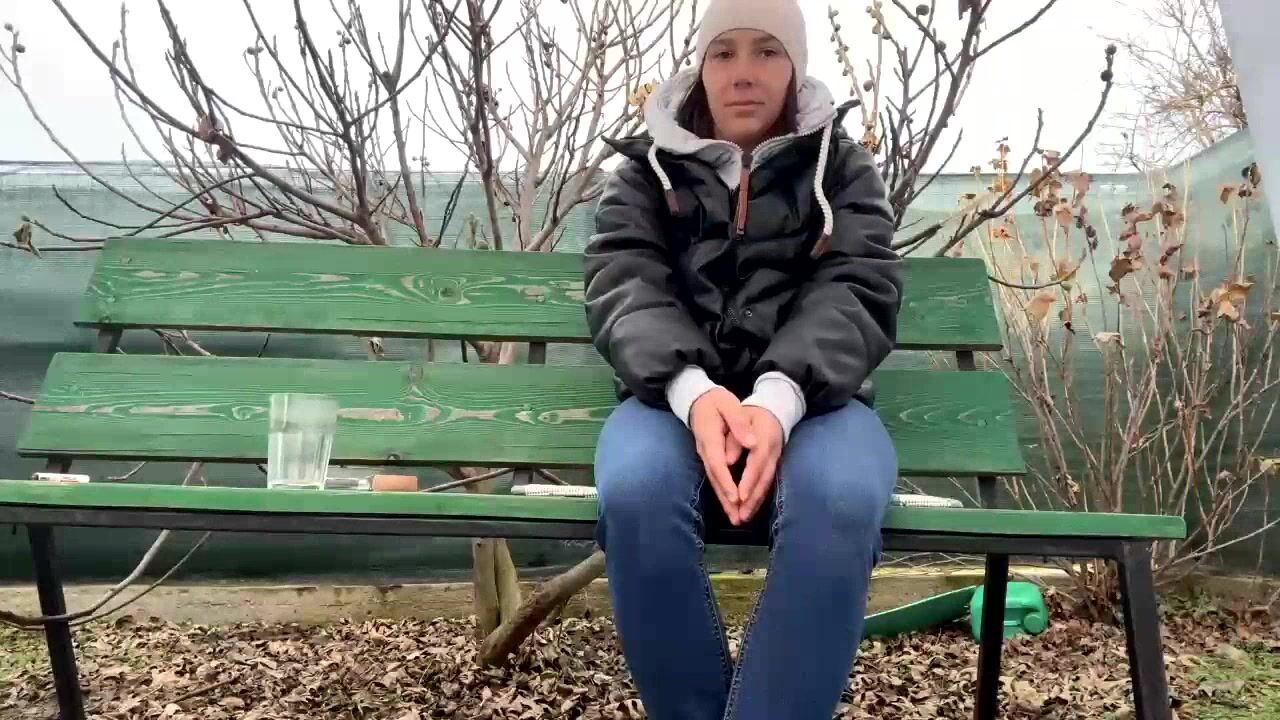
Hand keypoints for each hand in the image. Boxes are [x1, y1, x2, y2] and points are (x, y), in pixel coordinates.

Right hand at [689, 388, 756, 524]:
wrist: (697, 399)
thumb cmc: (716, 401)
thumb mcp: (729, 405)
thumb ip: (739, 423)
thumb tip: (752, 443)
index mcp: (710, 437)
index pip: (718, 463)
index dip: (727, 482)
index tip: (737, 498)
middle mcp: (705, 450)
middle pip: (715, 478)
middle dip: (726, 500)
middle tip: (738, 518)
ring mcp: (705, 455)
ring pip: (714, 482)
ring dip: (724, 502)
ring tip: (736, 520)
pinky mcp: (709, 459)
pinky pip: (716, 479)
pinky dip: (723, 494)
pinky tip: (731, 506)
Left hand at [736, 407, 783, 523]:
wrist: (773, 409)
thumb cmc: (750, 412)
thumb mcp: (740, 415)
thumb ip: (735, 437)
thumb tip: (728, 460)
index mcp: (764, 437)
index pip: (757, 462)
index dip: (749, 480)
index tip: (740, 496)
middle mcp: (772, 452)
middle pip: (763, 478)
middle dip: (752, 499)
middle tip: (740, 516)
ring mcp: (775, 459)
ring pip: (766, 484)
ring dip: (755, 503)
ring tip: (743, 519)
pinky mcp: (773, 465)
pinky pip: (766, 484)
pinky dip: (758, 498)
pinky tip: (749, 510)